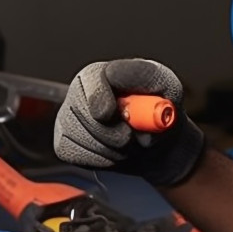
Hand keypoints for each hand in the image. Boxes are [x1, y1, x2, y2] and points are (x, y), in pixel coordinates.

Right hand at [54, 59, 204, 186]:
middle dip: (110, 131)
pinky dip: (102, 159)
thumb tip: (120, 85)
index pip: (91, 78)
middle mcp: (80, 90)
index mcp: (104, 72)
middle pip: (81, 110)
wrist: (159, 143)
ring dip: (112, 147)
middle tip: (132, 137)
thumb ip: (149, 78)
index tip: (109, 113)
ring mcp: (67, 116)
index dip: (99, 96)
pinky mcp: (63, 142)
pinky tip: (116, 151)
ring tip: (130, 142)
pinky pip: (77, 155)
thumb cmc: (161, 111)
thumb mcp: (168, 88)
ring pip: (81, 136)